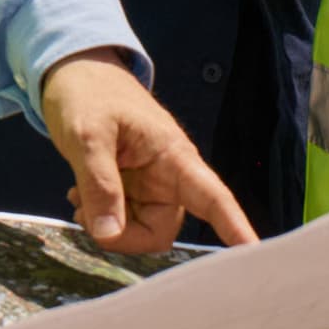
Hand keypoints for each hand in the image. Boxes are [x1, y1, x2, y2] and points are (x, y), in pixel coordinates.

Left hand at [37, 49, 257, 253]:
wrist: (74, 75)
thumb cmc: (89, 94)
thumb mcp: (87, 135)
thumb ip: (99, 184)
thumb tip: (108, 235)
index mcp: (173, 155)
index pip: (214, 197)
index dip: (235, 227)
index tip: (253, 254)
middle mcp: (168, 177)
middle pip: (161, 231)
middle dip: (124, 235)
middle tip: (84, 216)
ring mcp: (149, 186)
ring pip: (138, 231)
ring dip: (107, 226)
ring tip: (78, 199)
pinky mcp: (131, 191)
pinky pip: (122, 223)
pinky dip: (99, 219)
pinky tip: (79, 197)